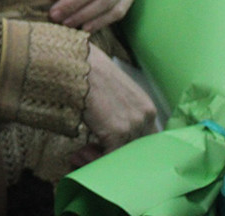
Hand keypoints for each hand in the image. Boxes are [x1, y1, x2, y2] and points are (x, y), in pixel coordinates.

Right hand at [74, 43, 156, 166]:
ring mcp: (133, 125)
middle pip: (136, 150)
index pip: (145, 139)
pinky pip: (109, 157)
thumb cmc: (88, 69)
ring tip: (79, 155)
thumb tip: (104, 125)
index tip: (102, 148)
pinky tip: (78, 155)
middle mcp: (145, 116)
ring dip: (99, 159)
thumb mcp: (112, 89)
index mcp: (146, 106)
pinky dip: (93, 161)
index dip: (126, 149)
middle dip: (113, 157)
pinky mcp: (117, 132)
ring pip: (122, 156)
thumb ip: (117, 109)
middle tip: (88, 154)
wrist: (78, 63)